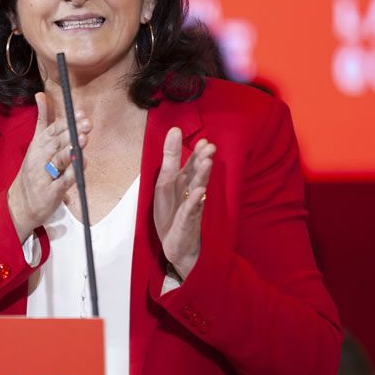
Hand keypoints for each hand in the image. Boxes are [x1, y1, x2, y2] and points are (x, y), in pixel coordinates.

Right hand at [7, 92, 91, 240]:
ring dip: (71, 149)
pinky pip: (62, 181)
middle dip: (71, 133)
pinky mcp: (50, 193)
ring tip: (84, 138)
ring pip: (58, 161)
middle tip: (86, 123)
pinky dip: (72, 172)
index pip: (49, 132)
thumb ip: (42, 121)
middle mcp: (38, 160)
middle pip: (55, 144)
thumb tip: (41, 95)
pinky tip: (82, 163)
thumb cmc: (33, 171)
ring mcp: (43, 177)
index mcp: (36, 147)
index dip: (64, 123)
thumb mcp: (36, 145)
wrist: (21, 205)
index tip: (79, 113)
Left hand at [153, 127, 215, 279]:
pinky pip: (190, 211)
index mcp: (183, 182)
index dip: (197, 153)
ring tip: (207, 163)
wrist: (174, 244)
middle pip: (197, 174)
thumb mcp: (164, 182)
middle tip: (210, 147)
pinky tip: (199, 192)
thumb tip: (175, 129)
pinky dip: (194, 202)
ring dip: (202, 177)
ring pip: (197, 190)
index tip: (204, 140)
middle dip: (203, 161)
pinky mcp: (186, 222)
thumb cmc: (171, 212)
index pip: (192, 165)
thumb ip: (170, 158)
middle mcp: (189, 192)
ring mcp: (190, 208)